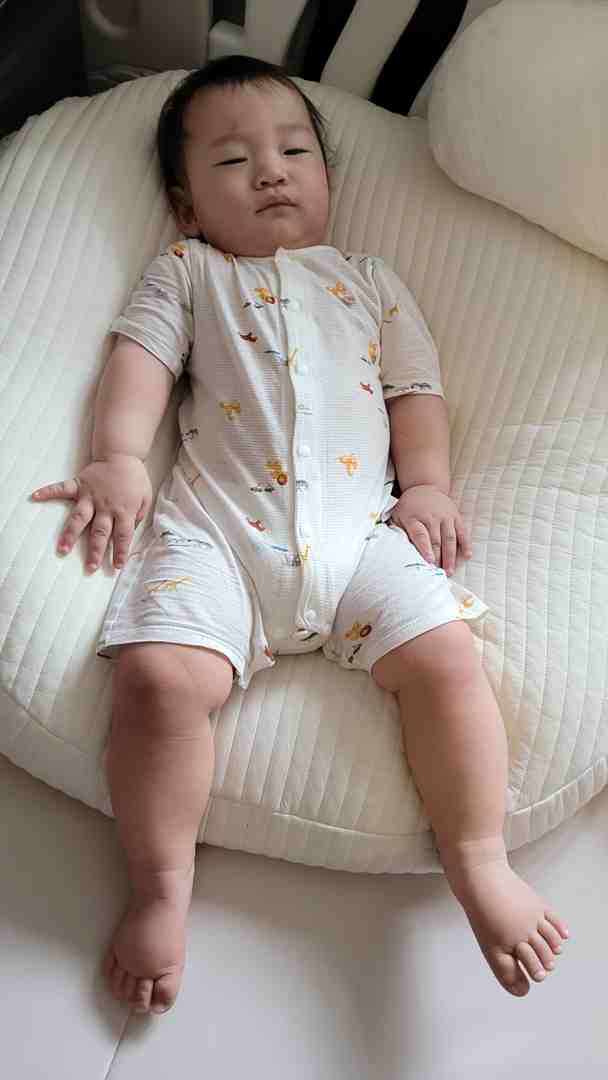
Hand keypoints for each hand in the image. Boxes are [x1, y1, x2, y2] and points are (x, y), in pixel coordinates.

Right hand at [30, 455, 151, 572]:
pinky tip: (35, 497)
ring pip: (79, 518)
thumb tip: (130, 531)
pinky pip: (62, 488)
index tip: (115, 566)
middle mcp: (105, 506)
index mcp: (123, 510)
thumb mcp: (145, 498)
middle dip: (95, 551)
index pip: (123, 535)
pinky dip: (48, 492)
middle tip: (89, 568)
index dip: (120, 551)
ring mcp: (90, 496)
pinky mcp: (79, 484)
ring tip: (62, 549)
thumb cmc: (135, 479)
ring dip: (70, 535)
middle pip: (100, 532)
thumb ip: (138, 516)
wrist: (122, 454)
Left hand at [387, 484, 471, 575]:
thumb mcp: (397, 515)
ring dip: (451, 556)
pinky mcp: (455, 516)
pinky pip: (461, 531)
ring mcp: (445, 516)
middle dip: (438, 558)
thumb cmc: (408, 507)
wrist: (424, 486)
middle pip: (436, 540)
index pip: (420, 535)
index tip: (429, 561)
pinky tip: (467, 556)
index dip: (425, 548)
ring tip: (450, 571)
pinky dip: (465, 544)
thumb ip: (397, 531)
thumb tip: (397, 550)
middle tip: (439, 574)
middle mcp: (431, 516)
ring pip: (449, 538)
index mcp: (414, 517)